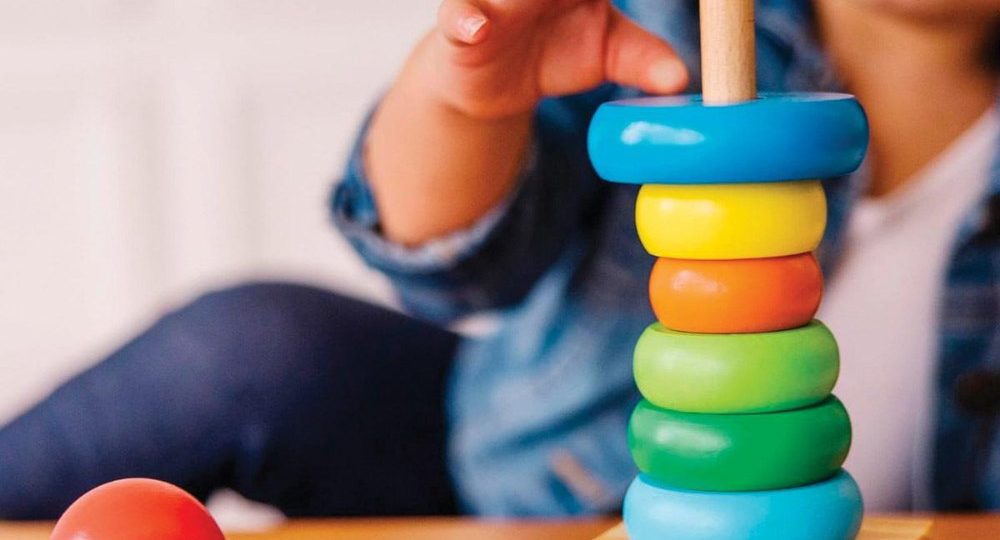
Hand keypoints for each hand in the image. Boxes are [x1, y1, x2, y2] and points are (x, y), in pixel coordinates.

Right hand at [430, 0, 688, 118]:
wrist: (500, 86)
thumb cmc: (557, 52)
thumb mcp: (609, 55)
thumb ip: (646, 59)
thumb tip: (680, 80)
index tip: (606, 0)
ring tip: (525, 2)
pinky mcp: (462, 24)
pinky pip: (458, 17)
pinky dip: (465, 20)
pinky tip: (479, 29)